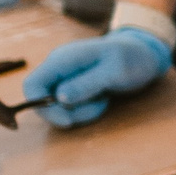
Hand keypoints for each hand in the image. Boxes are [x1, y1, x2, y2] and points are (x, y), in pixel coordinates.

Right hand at [23, 28, 170, 127]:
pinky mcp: (73, 87)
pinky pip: (69, 107)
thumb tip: (59, 98)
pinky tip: (101, 99)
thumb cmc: (132, 58)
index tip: (67, 120)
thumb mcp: (114, 71)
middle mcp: (58, 68)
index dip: (41, 106)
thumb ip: (87, 83)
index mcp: (63, 59)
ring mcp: (64, 78)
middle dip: (69, 112)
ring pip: (58, 108)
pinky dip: (85, 110)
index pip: (32, 85)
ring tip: (104, 99)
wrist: (143, 54)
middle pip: (43, 101)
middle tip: (99, 106)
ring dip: (81, 112)